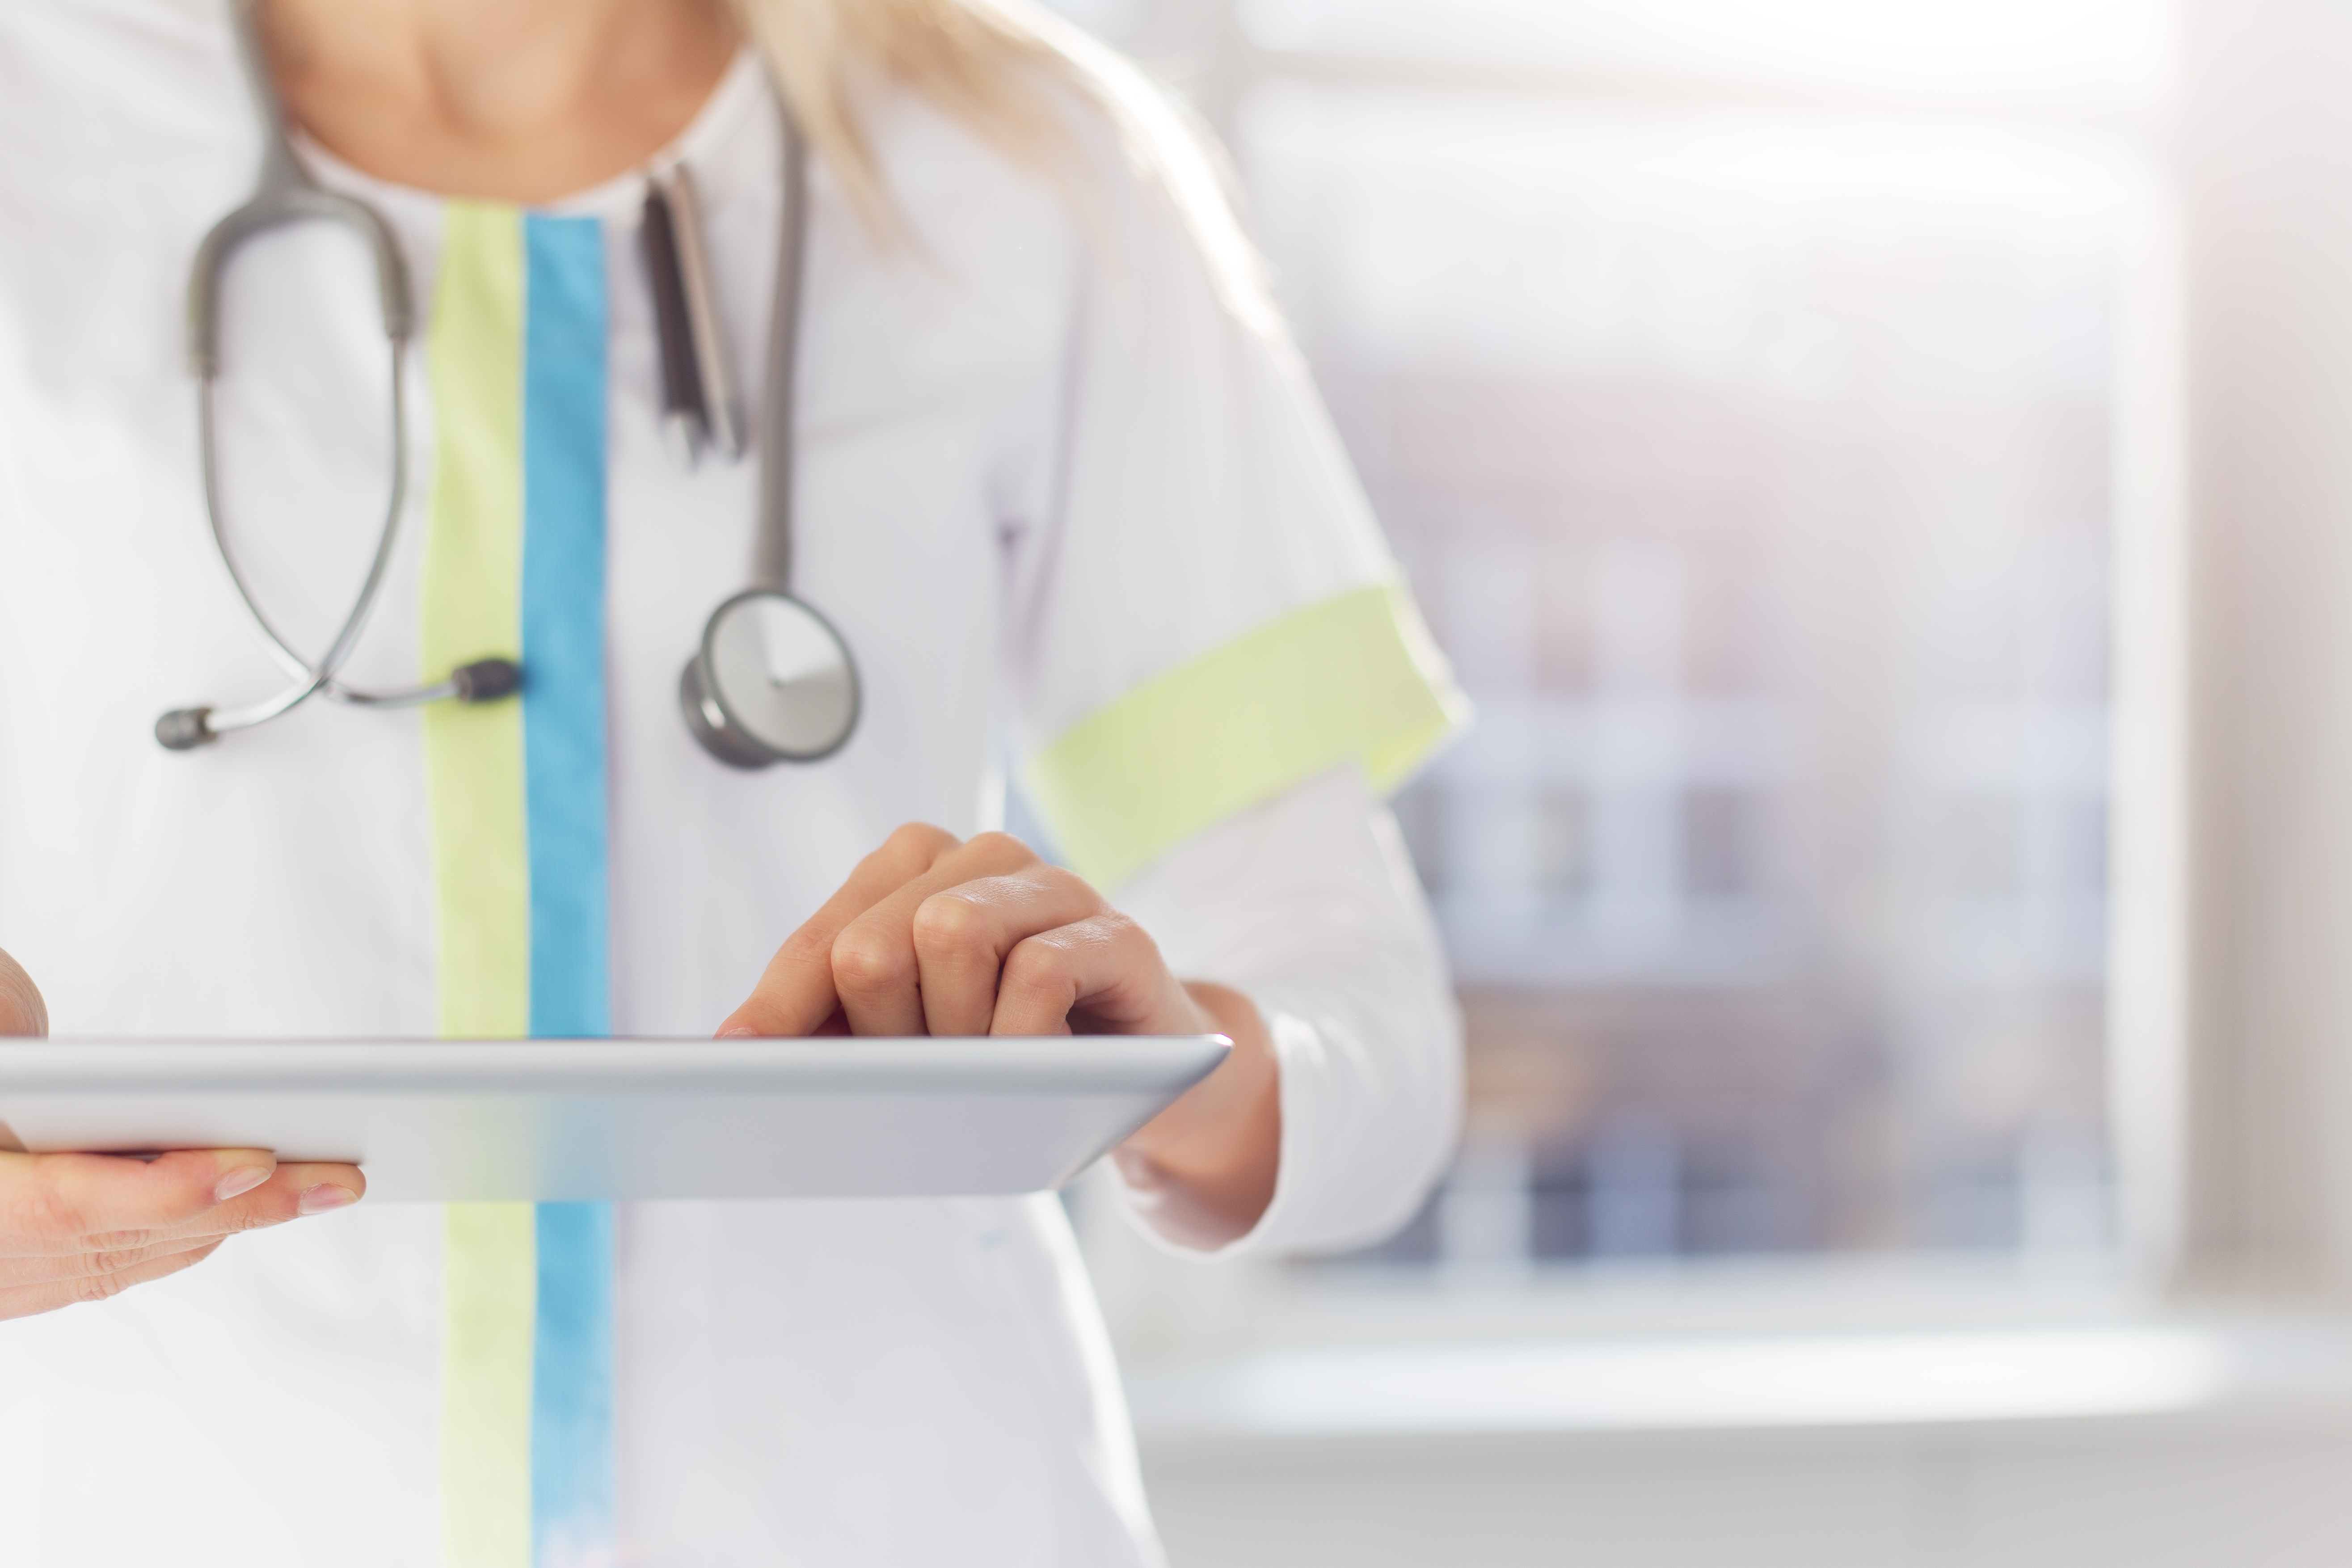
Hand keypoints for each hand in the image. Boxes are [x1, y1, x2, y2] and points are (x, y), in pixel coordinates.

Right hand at [0, 946, 366, 1319]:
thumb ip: (21, 1033)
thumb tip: (148, 1087)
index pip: (58, 1208)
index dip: (161, 1189)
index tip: (253, 1160)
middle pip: (110, 1239)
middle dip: (232, 1206)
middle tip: (336, 1175)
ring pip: (119, 1258)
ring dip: (226, 1224)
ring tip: (325, 1186)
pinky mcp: (7, 1274)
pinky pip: (106, 1263)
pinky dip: (184, 1231)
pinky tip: (254, 1199)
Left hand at [720, 826, 1280, 1245]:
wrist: (1144, 1079)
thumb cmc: (1013, 1054)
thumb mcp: (916, 1043)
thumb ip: (840, 1030)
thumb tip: (738, 1054)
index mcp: (916, 872)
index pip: (823, 939)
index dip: (778, 1007)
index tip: (734, 1062)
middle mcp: (981, 860)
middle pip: (874, 942)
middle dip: (881, 1035)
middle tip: (922, 1081)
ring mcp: (1055, 886)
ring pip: (950, 936)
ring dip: (955, 1033)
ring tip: (986, 1070)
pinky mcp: (1119, 932)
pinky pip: (1039, 972)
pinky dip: (1020, 1037)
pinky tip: (1034, 1068)